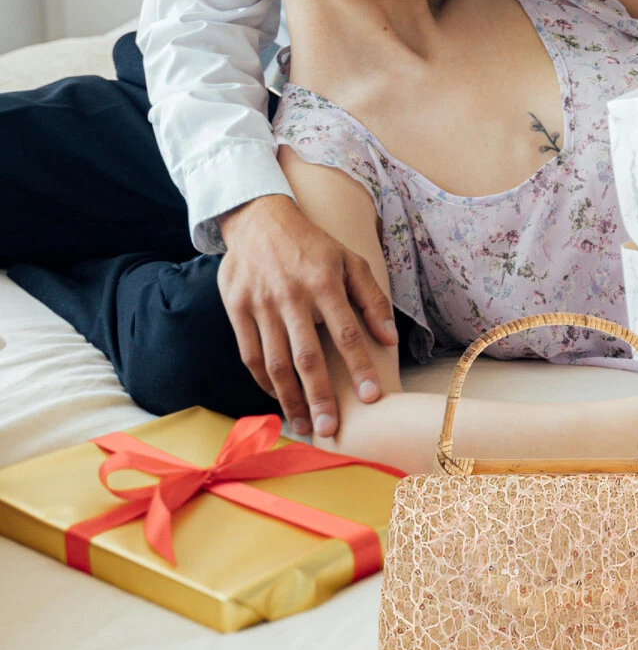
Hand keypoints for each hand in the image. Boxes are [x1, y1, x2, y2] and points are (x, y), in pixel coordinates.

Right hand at [216, 194, 398, 438]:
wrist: (259, 219)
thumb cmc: (313, 246)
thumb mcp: (350, 261)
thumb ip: (372, 299)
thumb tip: (389, 339)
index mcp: (323, 282)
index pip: (346, 333)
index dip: (360, 367)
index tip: (372, 398)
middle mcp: (291, 296)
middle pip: (306, 356)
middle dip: (320, 396)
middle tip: (331, 430)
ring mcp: (260, 303)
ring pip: (275, 362)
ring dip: (290, 398)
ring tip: (305, 425)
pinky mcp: (235, 308)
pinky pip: (249, 354)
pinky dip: (263, 381)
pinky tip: (279, 399)